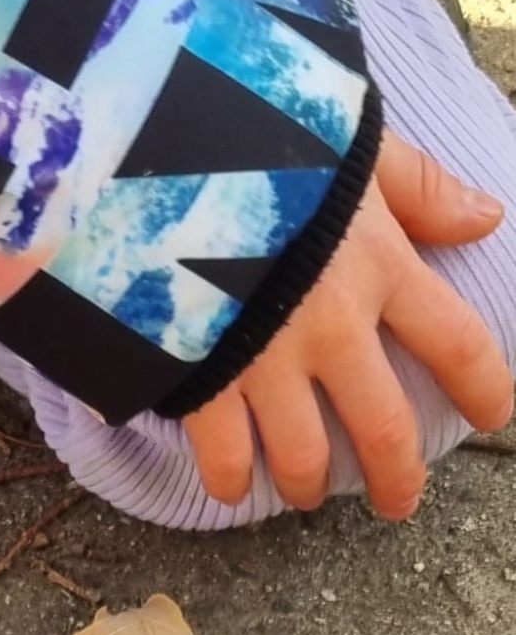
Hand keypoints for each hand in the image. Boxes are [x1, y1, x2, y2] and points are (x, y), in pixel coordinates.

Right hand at [185, 131, 513, 519]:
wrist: (151, 151)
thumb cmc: (256, 132)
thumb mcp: (350, 143)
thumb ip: (417, 186)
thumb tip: (486, 217)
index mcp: (380, 265)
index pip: (458, 344)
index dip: (485, 389)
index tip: (494, 416)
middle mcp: (331, 326)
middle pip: (384, 427)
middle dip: (397, 476)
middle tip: (399, 502)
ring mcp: (261, 358)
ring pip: (302, 455)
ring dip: (309, 484)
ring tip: (308, 496)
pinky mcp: (197, 373)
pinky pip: (221, 450)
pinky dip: (228, 478)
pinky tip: (231, 487)